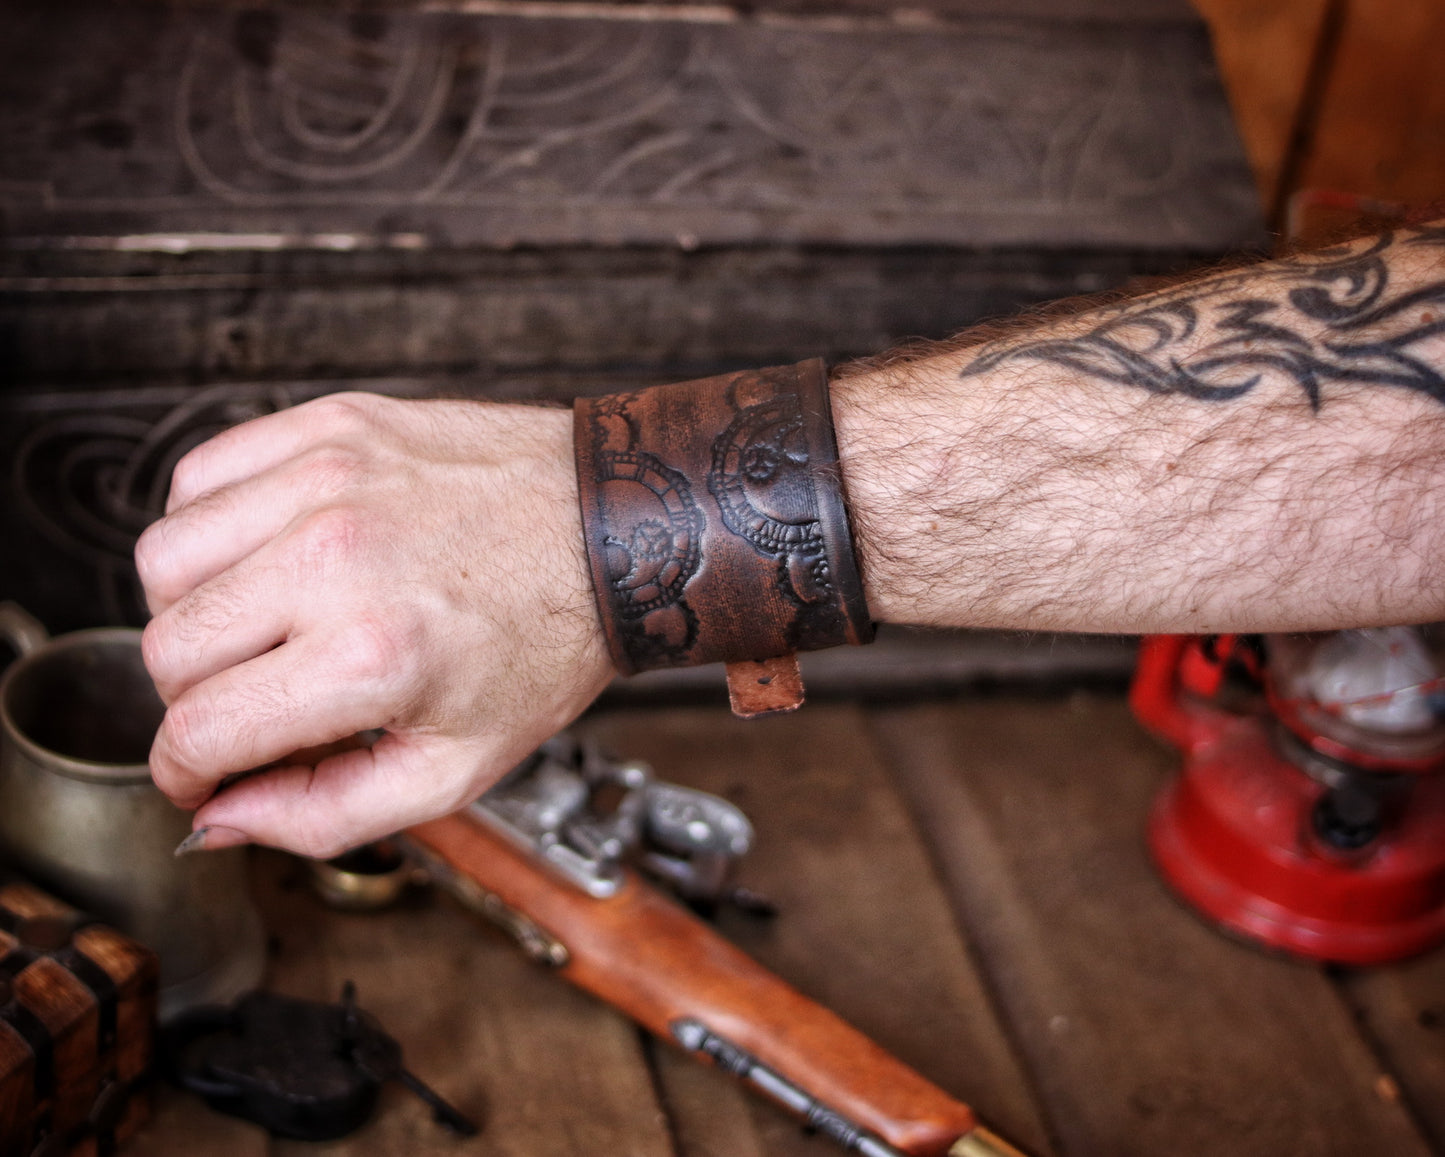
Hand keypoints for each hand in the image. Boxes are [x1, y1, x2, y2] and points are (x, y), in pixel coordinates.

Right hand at [135, 392, 613, 858]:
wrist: (616, 531)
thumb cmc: (548, 643)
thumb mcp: (458, 768)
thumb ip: (325, 815)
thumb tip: (218, 820)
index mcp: (372, 656)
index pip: (196, 731)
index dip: (184, 772)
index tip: (204, 772)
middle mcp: (336, 559)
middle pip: (165, 647)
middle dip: (192, 699)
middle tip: (251, 702)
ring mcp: (328, 480)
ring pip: (163, 558)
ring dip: (191, 610)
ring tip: (261, 625)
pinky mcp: (332, 425)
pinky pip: (200, 476)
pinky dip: (210, 525)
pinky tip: (266, 554)